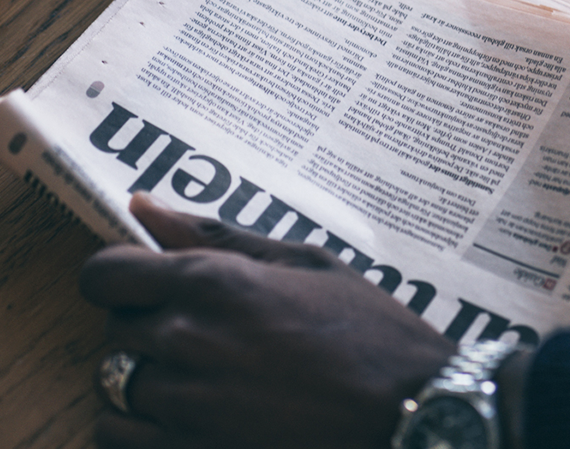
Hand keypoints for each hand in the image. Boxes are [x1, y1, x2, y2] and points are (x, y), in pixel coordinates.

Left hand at [79, 193, 455, 448]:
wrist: (407, 407)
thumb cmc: (363, 327)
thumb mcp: (301, 261)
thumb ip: (215, 235)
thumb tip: (142, 203)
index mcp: (212, 281)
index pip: (103, 276)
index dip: (119, 276)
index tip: (147, 283)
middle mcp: (185, 341)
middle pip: (112, 329)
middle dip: (146, 324)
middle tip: (205, 329)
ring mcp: (184, 408)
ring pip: (111, 387)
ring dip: (143, 378)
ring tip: (200, 376)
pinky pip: (115, 439)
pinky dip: (137, 427)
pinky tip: (187, 416)